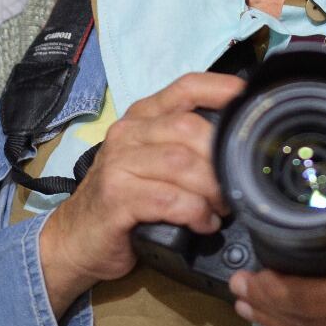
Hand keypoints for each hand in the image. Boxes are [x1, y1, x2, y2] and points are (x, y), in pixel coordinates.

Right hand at [38, 71, 244, 315]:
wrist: (75, 237)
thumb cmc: (124, 199)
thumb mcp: (154, 163)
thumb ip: (186, 147)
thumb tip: (239, 144)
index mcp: (143, 117)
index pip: (186, 87)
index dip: (222, 90)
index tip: (250, 102)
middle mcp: (129, 132)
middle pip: (190, 129)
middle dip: (221, 159)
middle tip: (235, 188)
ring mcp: (119, 163)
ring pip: (182, 164)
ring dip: (211, 190)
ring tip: (220, 209)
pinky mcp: (116, 196)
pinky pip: (168, 199)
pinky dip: (194, 212)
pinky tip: (202, 223)